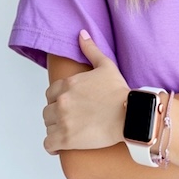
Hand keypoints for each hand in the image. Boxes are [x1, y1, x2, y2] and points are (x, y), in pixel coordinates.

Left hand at [43, 31, 128, 153]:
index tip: (69, 104)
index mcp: (68, 84)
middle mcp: (62, 101)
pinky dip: (52, 145)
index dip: (59, 99)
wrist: (130, 114)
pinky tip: (60, 145)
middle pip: (48, 110)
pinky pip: (48, 144)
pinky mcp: (66, 139)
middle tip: (71, 119)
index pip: (51, 93)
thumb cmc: (120, 92)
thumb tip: (81, 33)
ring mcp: (63, 121)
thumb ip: (91, 49)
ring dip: (56, 129)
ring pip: (48, 126)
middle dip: (57, 114)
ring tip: (69, 131)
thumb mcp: (106, 65)